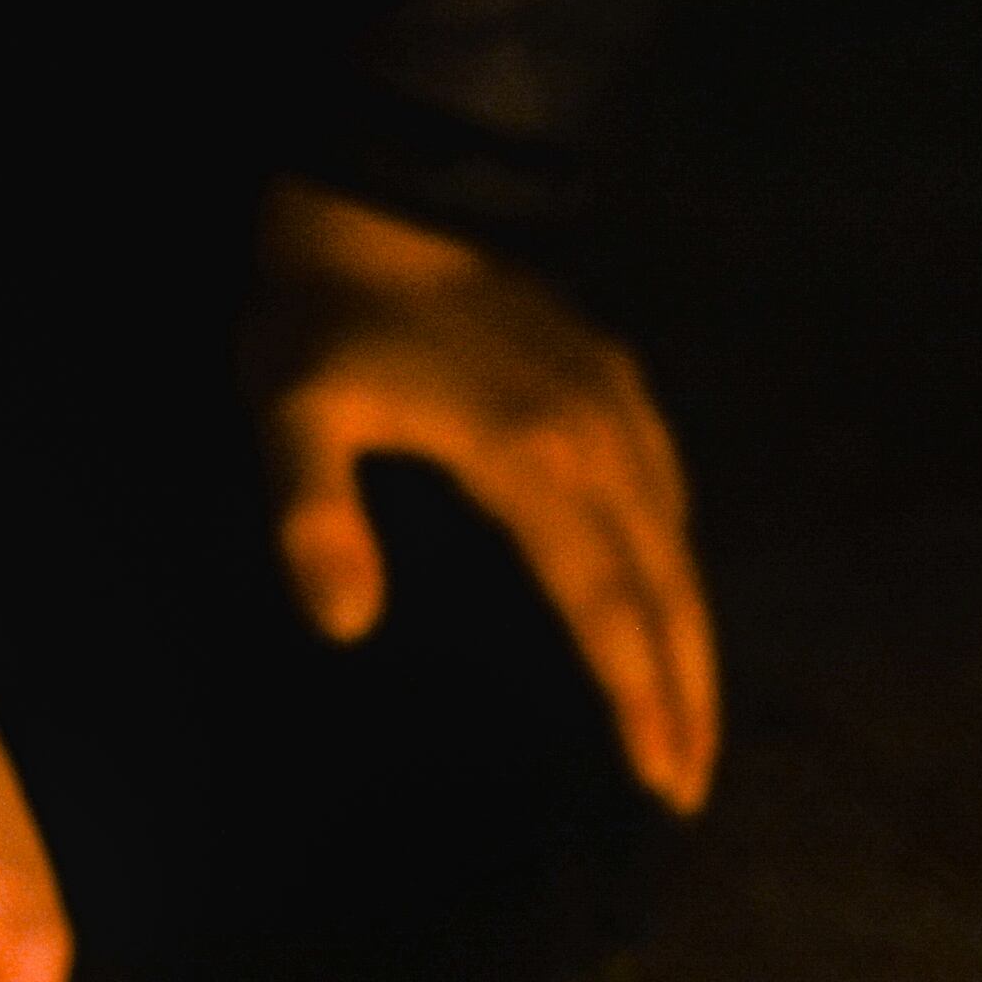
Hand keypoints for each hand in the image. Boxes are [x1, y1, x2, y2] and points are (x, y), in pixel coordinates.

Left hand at [248, 176, 716, 810]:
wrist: (376, 191)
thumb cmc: (321, 315)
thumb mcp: (289, 413)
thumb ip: (312, 517)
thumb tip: (343, 625)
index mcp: (530, 455)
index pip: (604, 603)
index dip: (637, 696)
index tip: (660, 778)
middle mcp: (598, 437)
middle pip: (665, 590)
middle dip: (685, 694)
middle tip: (690, 790)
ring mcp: (617, 406)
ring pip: (679, 547)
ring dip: (692, 639)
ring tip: (691, 726)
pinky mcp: (616, 382)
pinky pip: (670, 497)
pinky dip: (679, 571)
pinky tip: (670, 611)